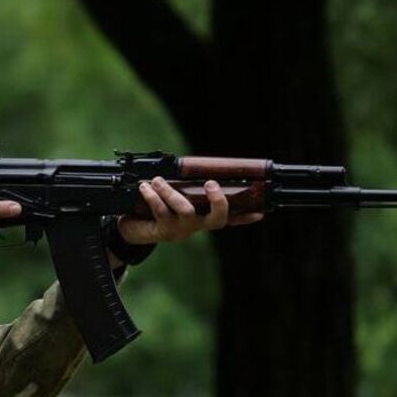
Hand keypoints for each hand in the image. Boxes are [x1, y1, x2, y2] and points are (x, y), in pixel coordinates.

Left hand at [118, 177, 263, 245]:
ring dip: (171, 192)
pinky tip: (145, 188)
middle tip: (211, 183)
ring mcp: (182, 229)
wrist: (136, 229)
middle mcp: (197, 225)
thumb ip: (187, 184)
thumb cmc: (160, 208)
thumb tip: (195, 166)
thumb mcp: (175, 195)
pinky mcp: (164, 230)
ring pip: (185, 211)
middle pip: (217, 219)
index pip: (230, 218)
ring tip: (157, 180)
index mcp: (204, 216)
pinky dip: (152, 196)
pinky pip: (161, 212)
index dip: (246, 217)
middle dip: (218, 201)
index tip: (260, 212)